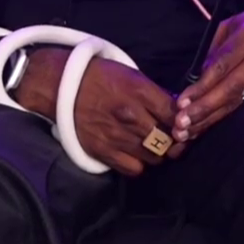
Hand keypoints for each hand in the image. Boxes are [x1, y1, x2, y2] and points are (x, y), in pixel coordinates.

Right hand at [14, 49, 177, 177]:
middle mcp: (131, 115)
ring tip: (153, 146)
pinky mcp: (103, 151)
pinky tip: (136, 154)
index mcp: (139, 91)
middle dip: (174, 141)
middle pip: (169, 139)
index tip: (182, 123)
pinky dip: (139, 164)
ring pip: (155, 157)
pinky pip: (134, 169)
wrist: (60, 86)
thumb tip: (176, 112)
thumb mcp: (131, 75)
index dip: (183, 122)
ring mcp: (117, 135)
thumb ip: (154, 95)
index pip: (175, 114)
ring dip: (157, 154)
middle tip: (171, 138)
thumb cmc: (99, 77)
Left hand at [173, 6, 243, 142]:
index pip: (222, 66)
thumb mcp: (232, 23)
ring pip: (235, 100)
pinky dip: (221, 116)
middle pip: (229, 88)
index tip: (183, 101)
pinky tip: (205, 127)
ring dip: (210, 119)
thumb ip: (214, 47)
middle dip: (204, 108)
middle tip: (182, 123)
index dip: (202, 85)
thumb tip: (196, 75)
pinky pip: (241, 104)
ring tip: (188, 132)